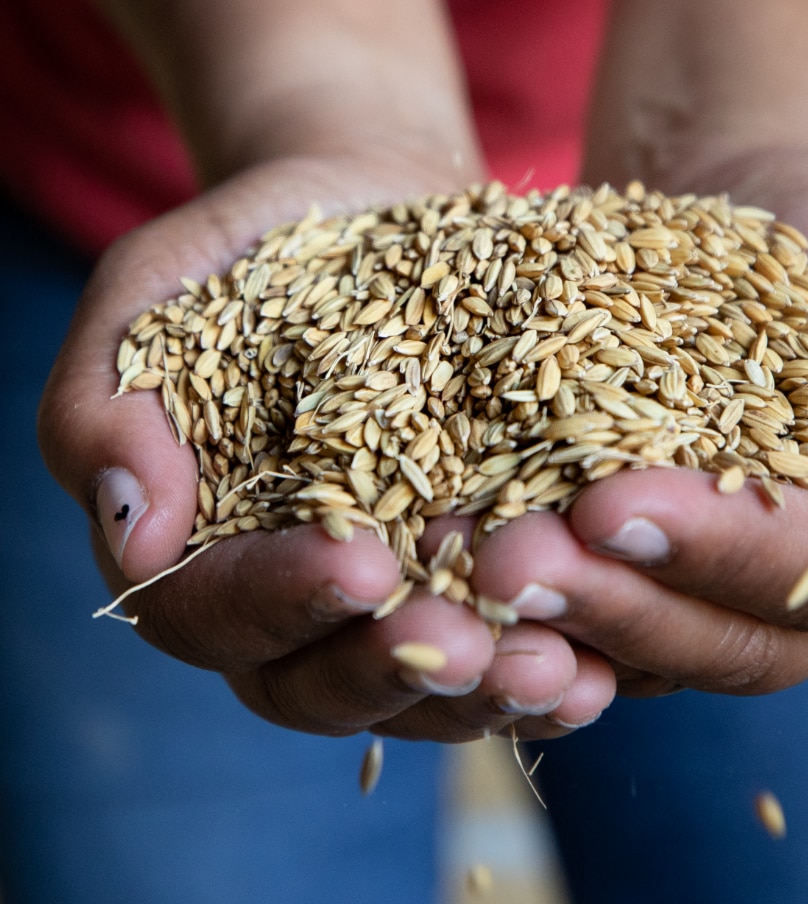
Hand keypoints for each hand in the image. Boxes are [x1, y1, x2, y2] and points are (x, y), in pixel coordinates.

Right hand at [38, 157, 614, 740]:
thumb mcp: (156, 294)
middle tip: (468, 648)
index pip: (211, 615)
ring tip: (561, 674)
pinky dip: (553, 659)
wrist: (374, 209)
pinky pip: (508, 638)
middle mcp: (297, 596)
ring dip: (491, 694)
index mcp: (203, 548)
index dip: (278, 604)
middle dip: (397, 673)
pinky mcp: (478, 568)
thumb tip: (130, 532)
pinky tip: (604, 661)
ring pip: (427, 686)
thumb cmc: (252, 249)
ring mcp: (396, 592)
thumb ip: (106, 405)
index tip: (355, 566)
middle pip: (324, 683)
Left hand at [467, 149, 807, 696]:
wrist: (737, 207)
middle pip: (701, 634)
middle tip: (511, 565)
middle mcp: (775, 599)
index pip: (804, 582)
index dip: (716, 552)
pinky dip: (502, 572)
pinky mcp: (609, 554)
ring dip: (541, 610)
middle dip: (609, 602)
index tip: (617, 502)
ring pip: (621, 631)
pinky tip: (434, 545)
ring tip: (461, 567)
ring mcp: (685, 584)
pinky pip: (564, 583)